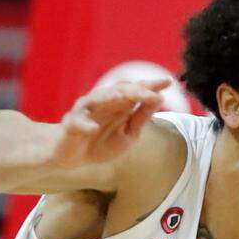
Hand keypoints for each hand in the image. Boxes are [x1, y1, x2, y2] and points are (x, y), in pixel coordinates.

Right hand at [52, 78, 171, 167]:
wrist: (72, 156)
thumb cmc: (101, 142)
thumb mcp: (128, 134)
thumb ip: (141, 118)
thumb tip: (159, 99)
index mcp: (119, 104)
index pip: (136, 90)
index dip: (151, 86)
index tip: (168, 82)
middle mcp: (102, 102)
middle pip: (119, 91)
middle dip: (136, 91)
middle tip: (152, 93)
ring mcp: (85, 112)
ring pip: (96, 99)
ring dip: (109, 98)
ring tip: (122, 98)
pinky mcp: (70, 125)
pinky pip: (77, 122)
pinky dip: (85, 125)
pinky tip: (93, 129)